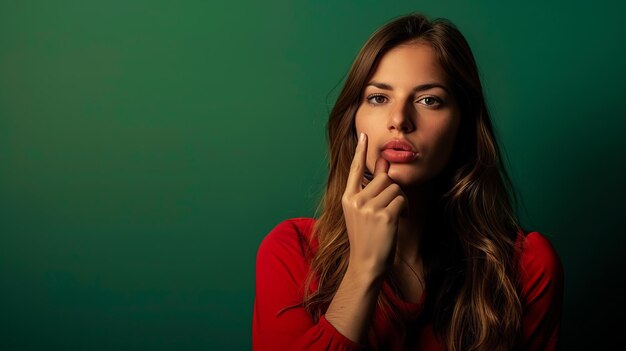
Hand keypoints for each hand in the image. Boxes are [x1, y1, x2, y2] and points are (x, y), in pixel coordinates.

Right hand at [342, 133, 407, 277]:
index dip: (360, 151)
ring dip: (400, 201)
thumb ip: (371, 189)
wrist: (366, 264)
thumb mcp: (362, 212)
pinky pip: (402, 200)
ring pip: (395, 189)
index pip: (355, 169)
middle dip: (392, 191)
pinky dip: (404, 209)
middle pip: (384, 179)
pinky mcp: (384, 215)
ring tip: (392, 217)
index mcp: (348, 197)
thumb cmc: (366, 238)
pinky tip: (398, 222)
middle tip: (390, 208)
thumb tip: (383, 166)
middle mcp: (356, 200)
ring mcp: (369, 208)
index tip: (363, 135)